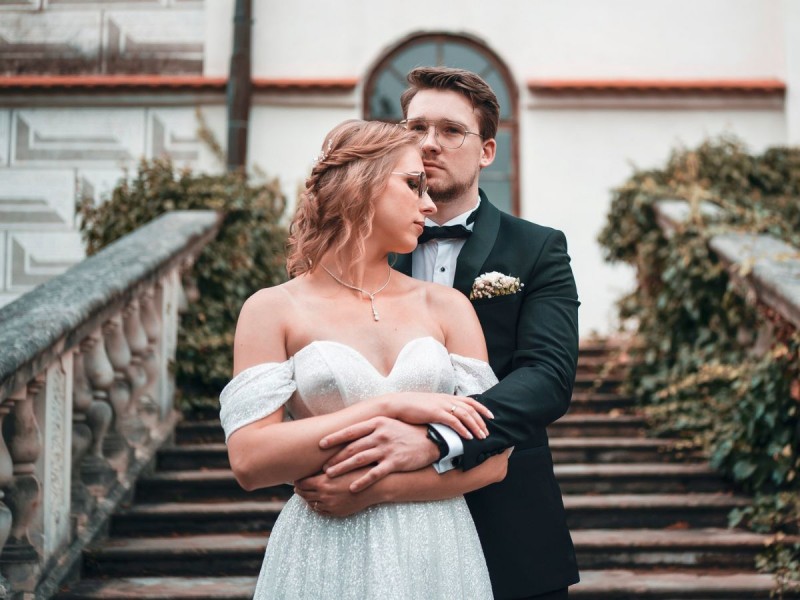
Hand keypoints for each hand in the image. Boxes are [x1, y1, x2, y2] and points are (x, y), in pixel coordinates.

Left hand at [294, 469, 375, 516]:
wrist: (374, 486)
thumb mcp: (340, 466)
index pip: (301, 483)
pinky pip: (320, 511)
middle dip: (300, 489)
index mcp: (323, 482)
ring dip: (307, 497)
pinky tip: (317, 500)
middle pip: (303, 494)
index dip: (298, 480)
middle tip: (298, 485)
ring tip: (307, 491)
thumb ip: (324, 467)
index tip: (297, 476)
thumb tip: (310, 464)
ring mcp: (330, 506)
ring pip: (310, 503)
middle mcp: (324, 495)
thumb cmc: (358, 471)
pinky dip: (316, 505)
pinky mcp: (336, 512)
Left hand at [320, 418, 436, 490]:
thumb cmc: (406, 433)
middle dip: (335, 458)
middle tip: (322, 467)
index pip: (351, 431)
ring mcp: (387, 449)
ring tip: (330, 475)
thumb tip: (351, 434)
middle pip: (352, 448)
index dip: (334, 438)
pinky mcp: (394, 462)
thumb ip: (371, 428)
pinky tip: (352, 487)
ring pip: (359, 460)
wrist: (430, 440)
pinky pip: (374, 474)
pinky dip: (362, 481)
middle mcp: (380, 434)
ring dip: (343, 468)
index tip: (320, 444)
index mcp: (377, 423)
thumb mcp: (388, 424)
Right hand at [367, 392, 491, 440]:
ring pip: (465, 415)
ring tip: (482, 436)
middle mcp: (447, 400)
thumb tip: (449, 419)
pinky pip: (454, 421)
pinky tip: (468, 437)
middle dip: (481, 421)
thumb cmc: (412, 407)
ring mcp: (442, 405)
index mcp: (446, 397)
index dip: (482, 408)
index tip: (491, 416)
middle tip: (488, 431)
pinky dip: (463, 429)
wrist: (398, 404)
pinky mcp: (436, 413)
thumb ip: (441, 410)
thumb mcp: (430, 406)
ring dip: (475, 426)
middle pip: (471, 408)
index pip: (470, 401)